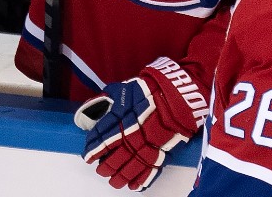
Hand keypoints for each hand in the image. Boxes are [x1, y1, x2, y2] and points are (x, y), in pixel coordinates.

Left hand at [74, 57, 208, 190]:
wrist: (182, 91)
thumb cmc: (154, 87)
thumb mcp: (127, 87)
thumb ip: (111, 97)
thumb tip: (97, 106)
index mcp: (123, 117)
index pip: (103, 138)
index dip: (94, 150)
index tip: (89, 157)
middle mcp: (134, 133)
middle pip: (115, 157)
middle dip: (106, 166)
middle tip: (101, 170)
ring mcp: (150, 143)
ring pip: (131, 166)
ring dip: (120, 176)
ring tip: (114, 181)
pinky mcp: (165, 148)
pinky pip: (151, 168)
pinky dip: (142, 179)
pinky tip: (134, 185)